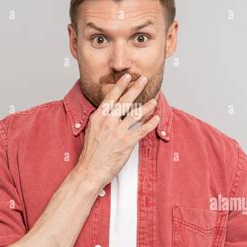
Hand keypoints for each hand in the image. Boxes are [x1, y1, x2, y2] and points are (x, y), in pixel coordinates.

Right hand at [75, 74, 159, 189]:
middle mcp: (109, 122)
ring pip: (136, 114)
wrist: (91, 169)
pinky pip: (142, 130)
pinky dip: (151, 123)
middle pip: (125, 101)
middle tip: (143, 79)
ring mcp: (118, 132)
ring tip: (154, 100)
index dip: (120, 86)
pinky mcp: (127, 142)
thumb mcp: (92, 130)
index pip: (111, 97)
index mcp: (99, 117)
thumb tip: (109, 111)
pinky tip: (156, 118)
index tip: (127, 77)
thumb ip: (101, 119)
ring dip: (147, 106)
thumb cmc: (91, 153)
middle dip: (136, 88)